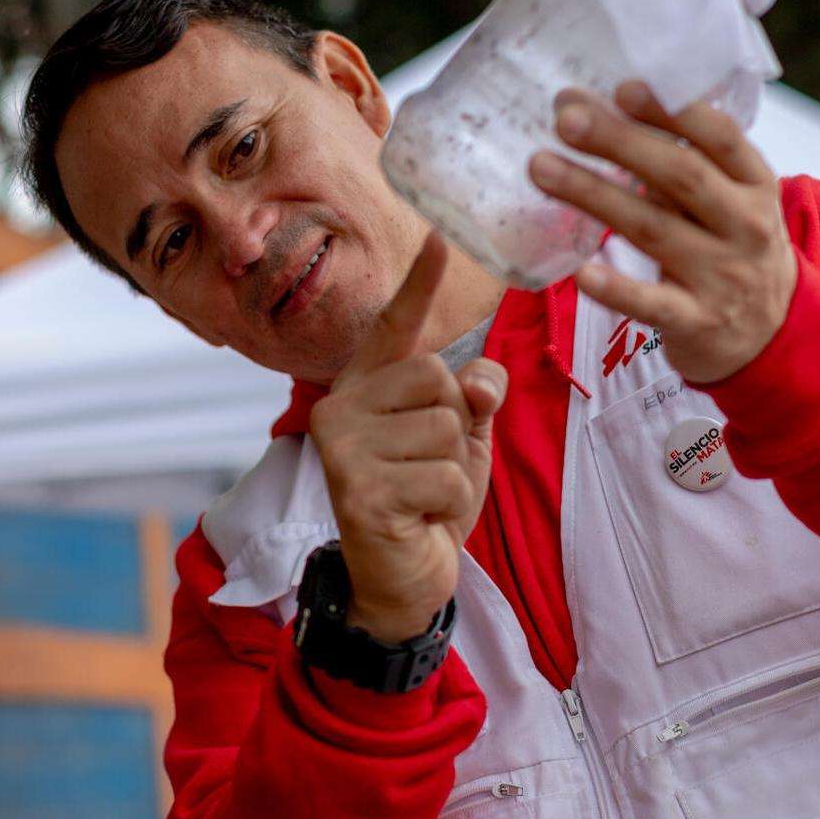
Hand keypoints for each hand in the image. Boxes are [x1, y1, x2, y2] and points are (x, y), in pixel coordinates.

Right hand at [309, 233, 507, 643]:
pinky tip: (418, 519)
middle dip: (455, 426)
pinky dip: (450, 503)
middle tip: (428, 467)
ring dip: (455, 470)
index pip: (396, 327)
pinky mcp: (358, 490)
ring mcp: (343, 449)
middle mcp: (340, 409)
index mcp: (364, 389)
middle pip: (437, 377)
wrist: (399, 582)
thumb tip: (479, 379)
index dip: (420, 283)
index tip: (441, 237)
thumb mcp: (460, 443)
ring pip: (447, 428)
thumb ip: (472, 399)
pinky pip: (446, 476)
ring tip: (423, 495)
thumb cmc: (426, 503)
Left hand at [527, 80, 797, 384]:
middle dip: (620, 143)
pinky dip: (618, 288)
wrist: (773, 337)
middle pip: (679, 176)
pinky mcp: (696, 322)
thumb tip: (605, 108)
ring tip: (542, 168)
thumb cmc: (732, 251)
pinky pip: (652, 304)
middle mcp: (745, 226)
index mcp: (755, 184)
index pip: (720, 137)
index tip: (622, 87)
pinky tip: (581, 271)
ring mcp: (722, 276)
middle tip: (565, 118)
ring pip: (653, 229)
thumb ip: (687, 163)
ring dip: (594, 195)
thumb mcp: (732, 202)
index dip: (672, 111)